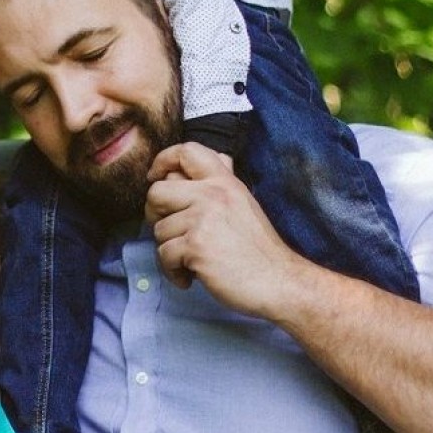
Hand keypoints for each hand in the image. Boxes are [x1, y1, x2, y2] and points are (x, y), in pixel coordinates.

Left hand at [145, 142, 297, 317]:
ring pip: (158, 230)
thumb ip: (226, 181)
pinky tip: (189, 277)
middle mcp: (212, 194)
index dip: (163, 161)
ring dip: (169, 250)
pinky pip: (164, 255)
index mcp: (224, 182)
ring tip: (190, 261)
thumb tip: (220, 157)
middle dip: (154, 214)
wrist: (278, 281)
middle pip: (157, 191)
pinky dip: (172, 272)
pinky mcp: (196, 246)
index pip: (187, 151)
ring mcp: (203, 219)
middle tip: (169, 230)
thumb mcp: (245, 202)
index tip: (156, 177)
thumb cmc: (260, 249)